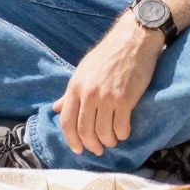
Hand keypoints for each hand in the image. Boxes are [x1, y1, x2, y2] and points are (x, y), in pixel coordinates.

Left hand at [51, 12, 162, 155]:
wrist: (133, 39)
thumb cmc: (108, 55)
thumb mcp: (83, 71)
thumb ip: (69, 93)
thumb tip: (55, 108)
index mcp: (75, 86)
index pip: (67, 122)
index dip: (71, 140)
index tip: (78, 149)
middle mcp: (88, 93)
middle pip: (84, 131)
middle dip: (91, 145)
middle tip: (98, 149)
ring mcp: (107, 97)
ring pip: (103, 133)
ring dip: (108, 142)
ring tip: (112, 140)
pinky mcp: (125, 99)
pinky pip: (121, 127)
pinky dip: (122, 134)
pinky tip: (124, 132)